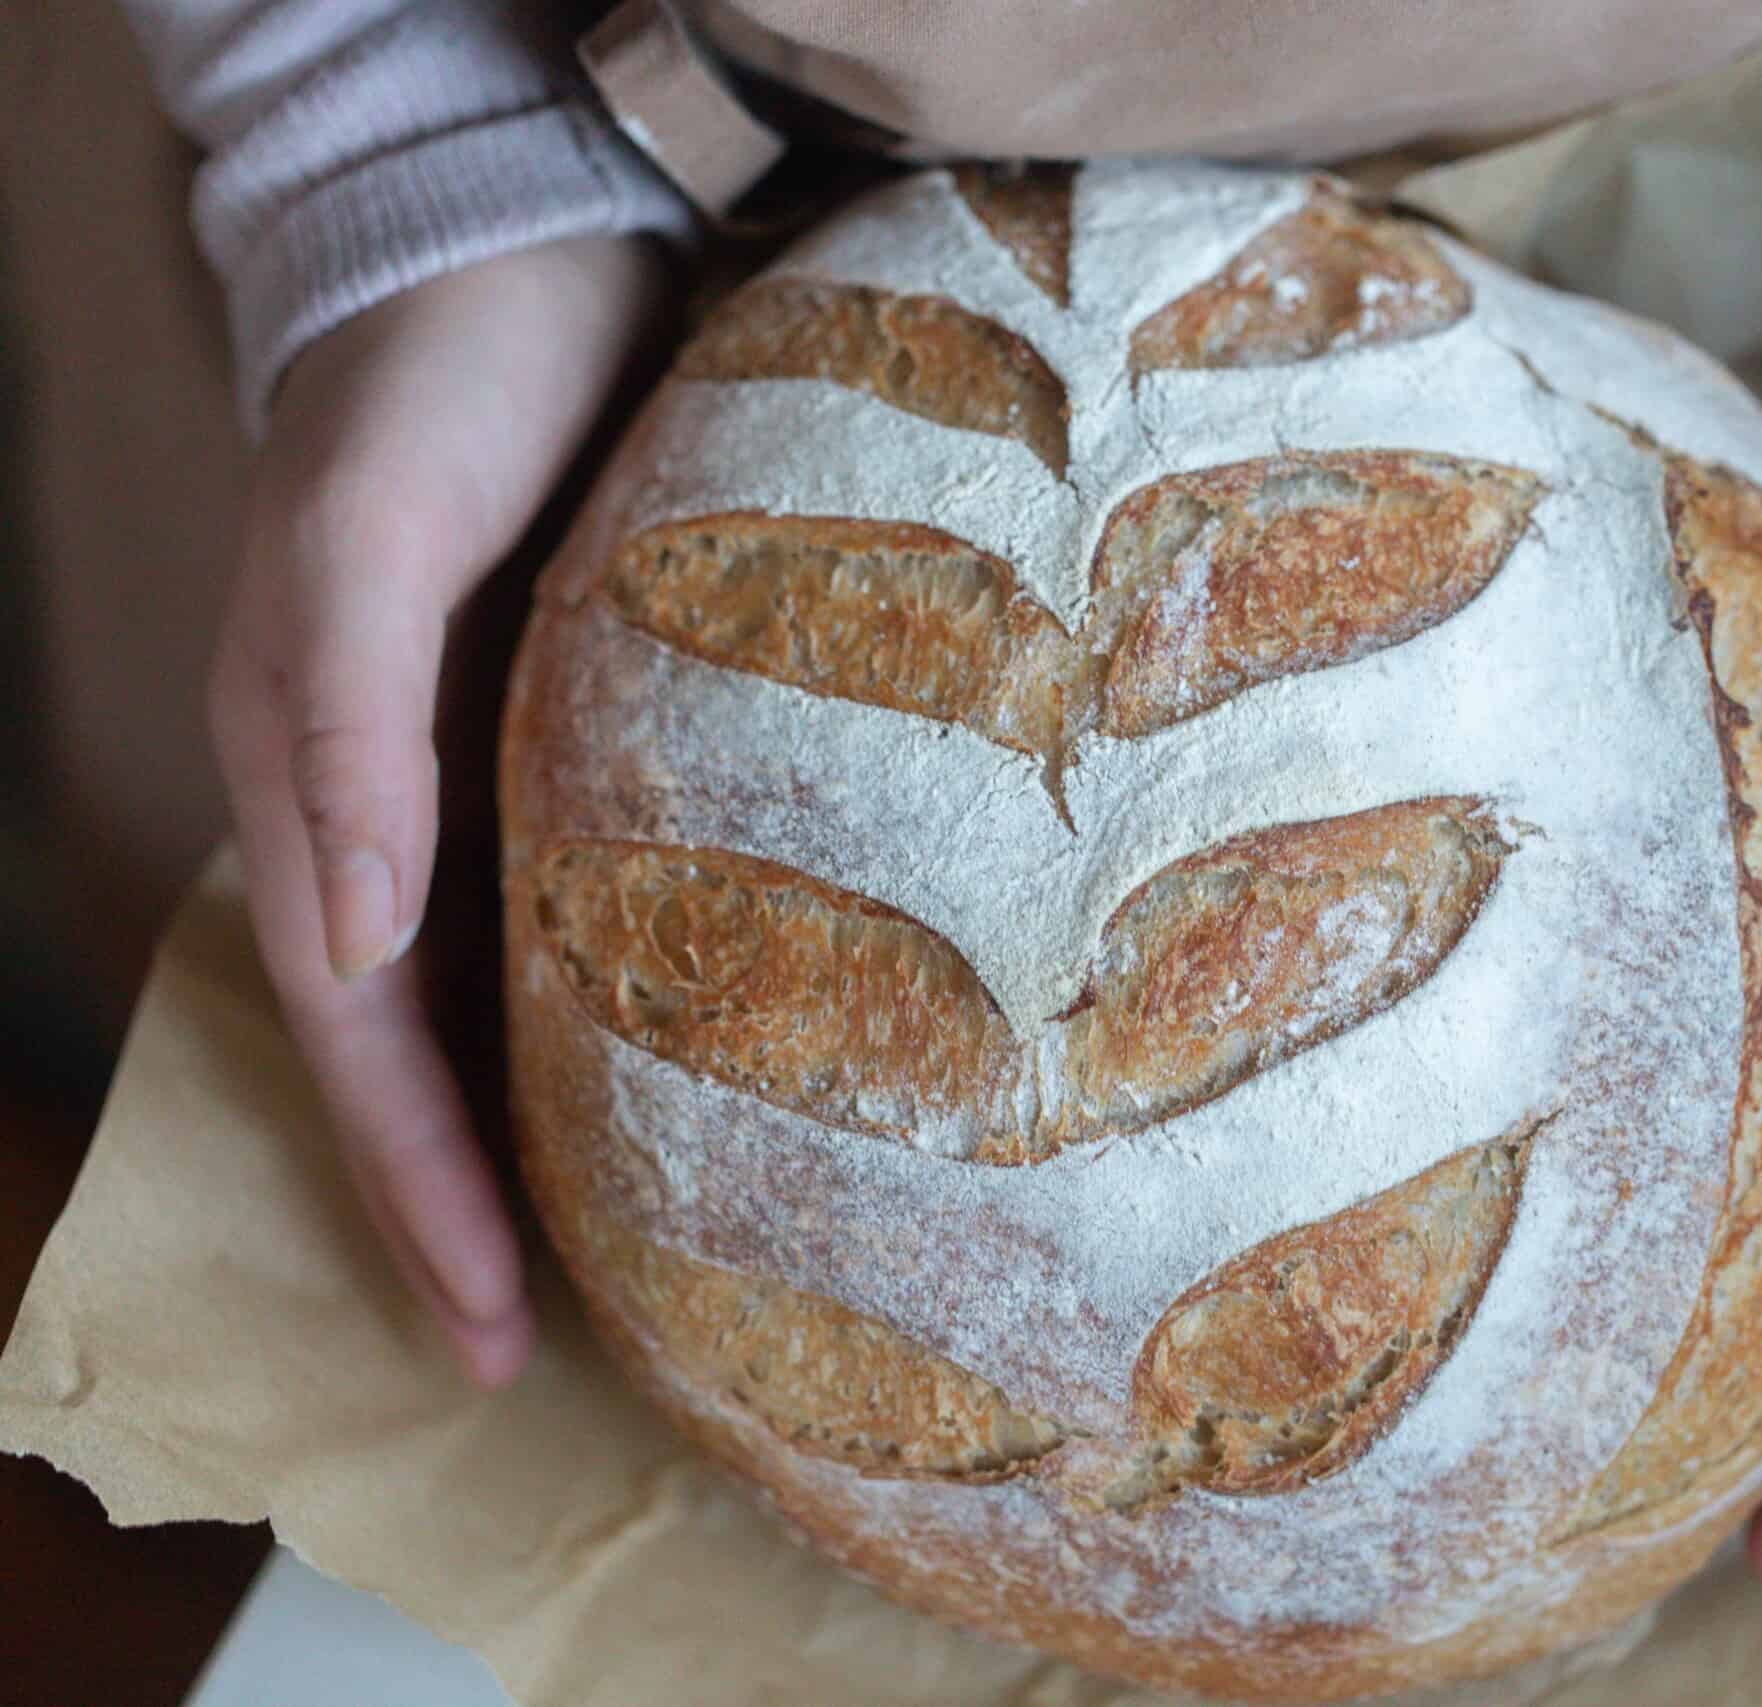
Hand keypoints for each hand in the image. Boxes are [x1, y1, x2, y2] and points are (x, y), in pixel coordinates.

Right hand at [208, 237, 667, 1388]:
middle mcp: (405, 817)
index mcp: (322, 792)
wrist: (517, 253)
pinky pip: (601, 914)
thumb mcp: (365, 541)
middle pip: (432, 1058)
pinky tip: (710, 1081)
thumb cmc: (431, 383)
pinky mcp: (592, 738)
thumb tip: (347, 940)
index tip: (492, 1337)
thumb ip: (337, 725)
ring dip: (562, 1139)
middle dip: (484, 1214)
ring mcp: (497, 785)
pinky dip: (636, 1018)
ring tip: (648, 1271)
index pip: (365, 1045)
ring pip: (515, 1006)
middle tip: (572, 1362)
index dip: (420, 1195)